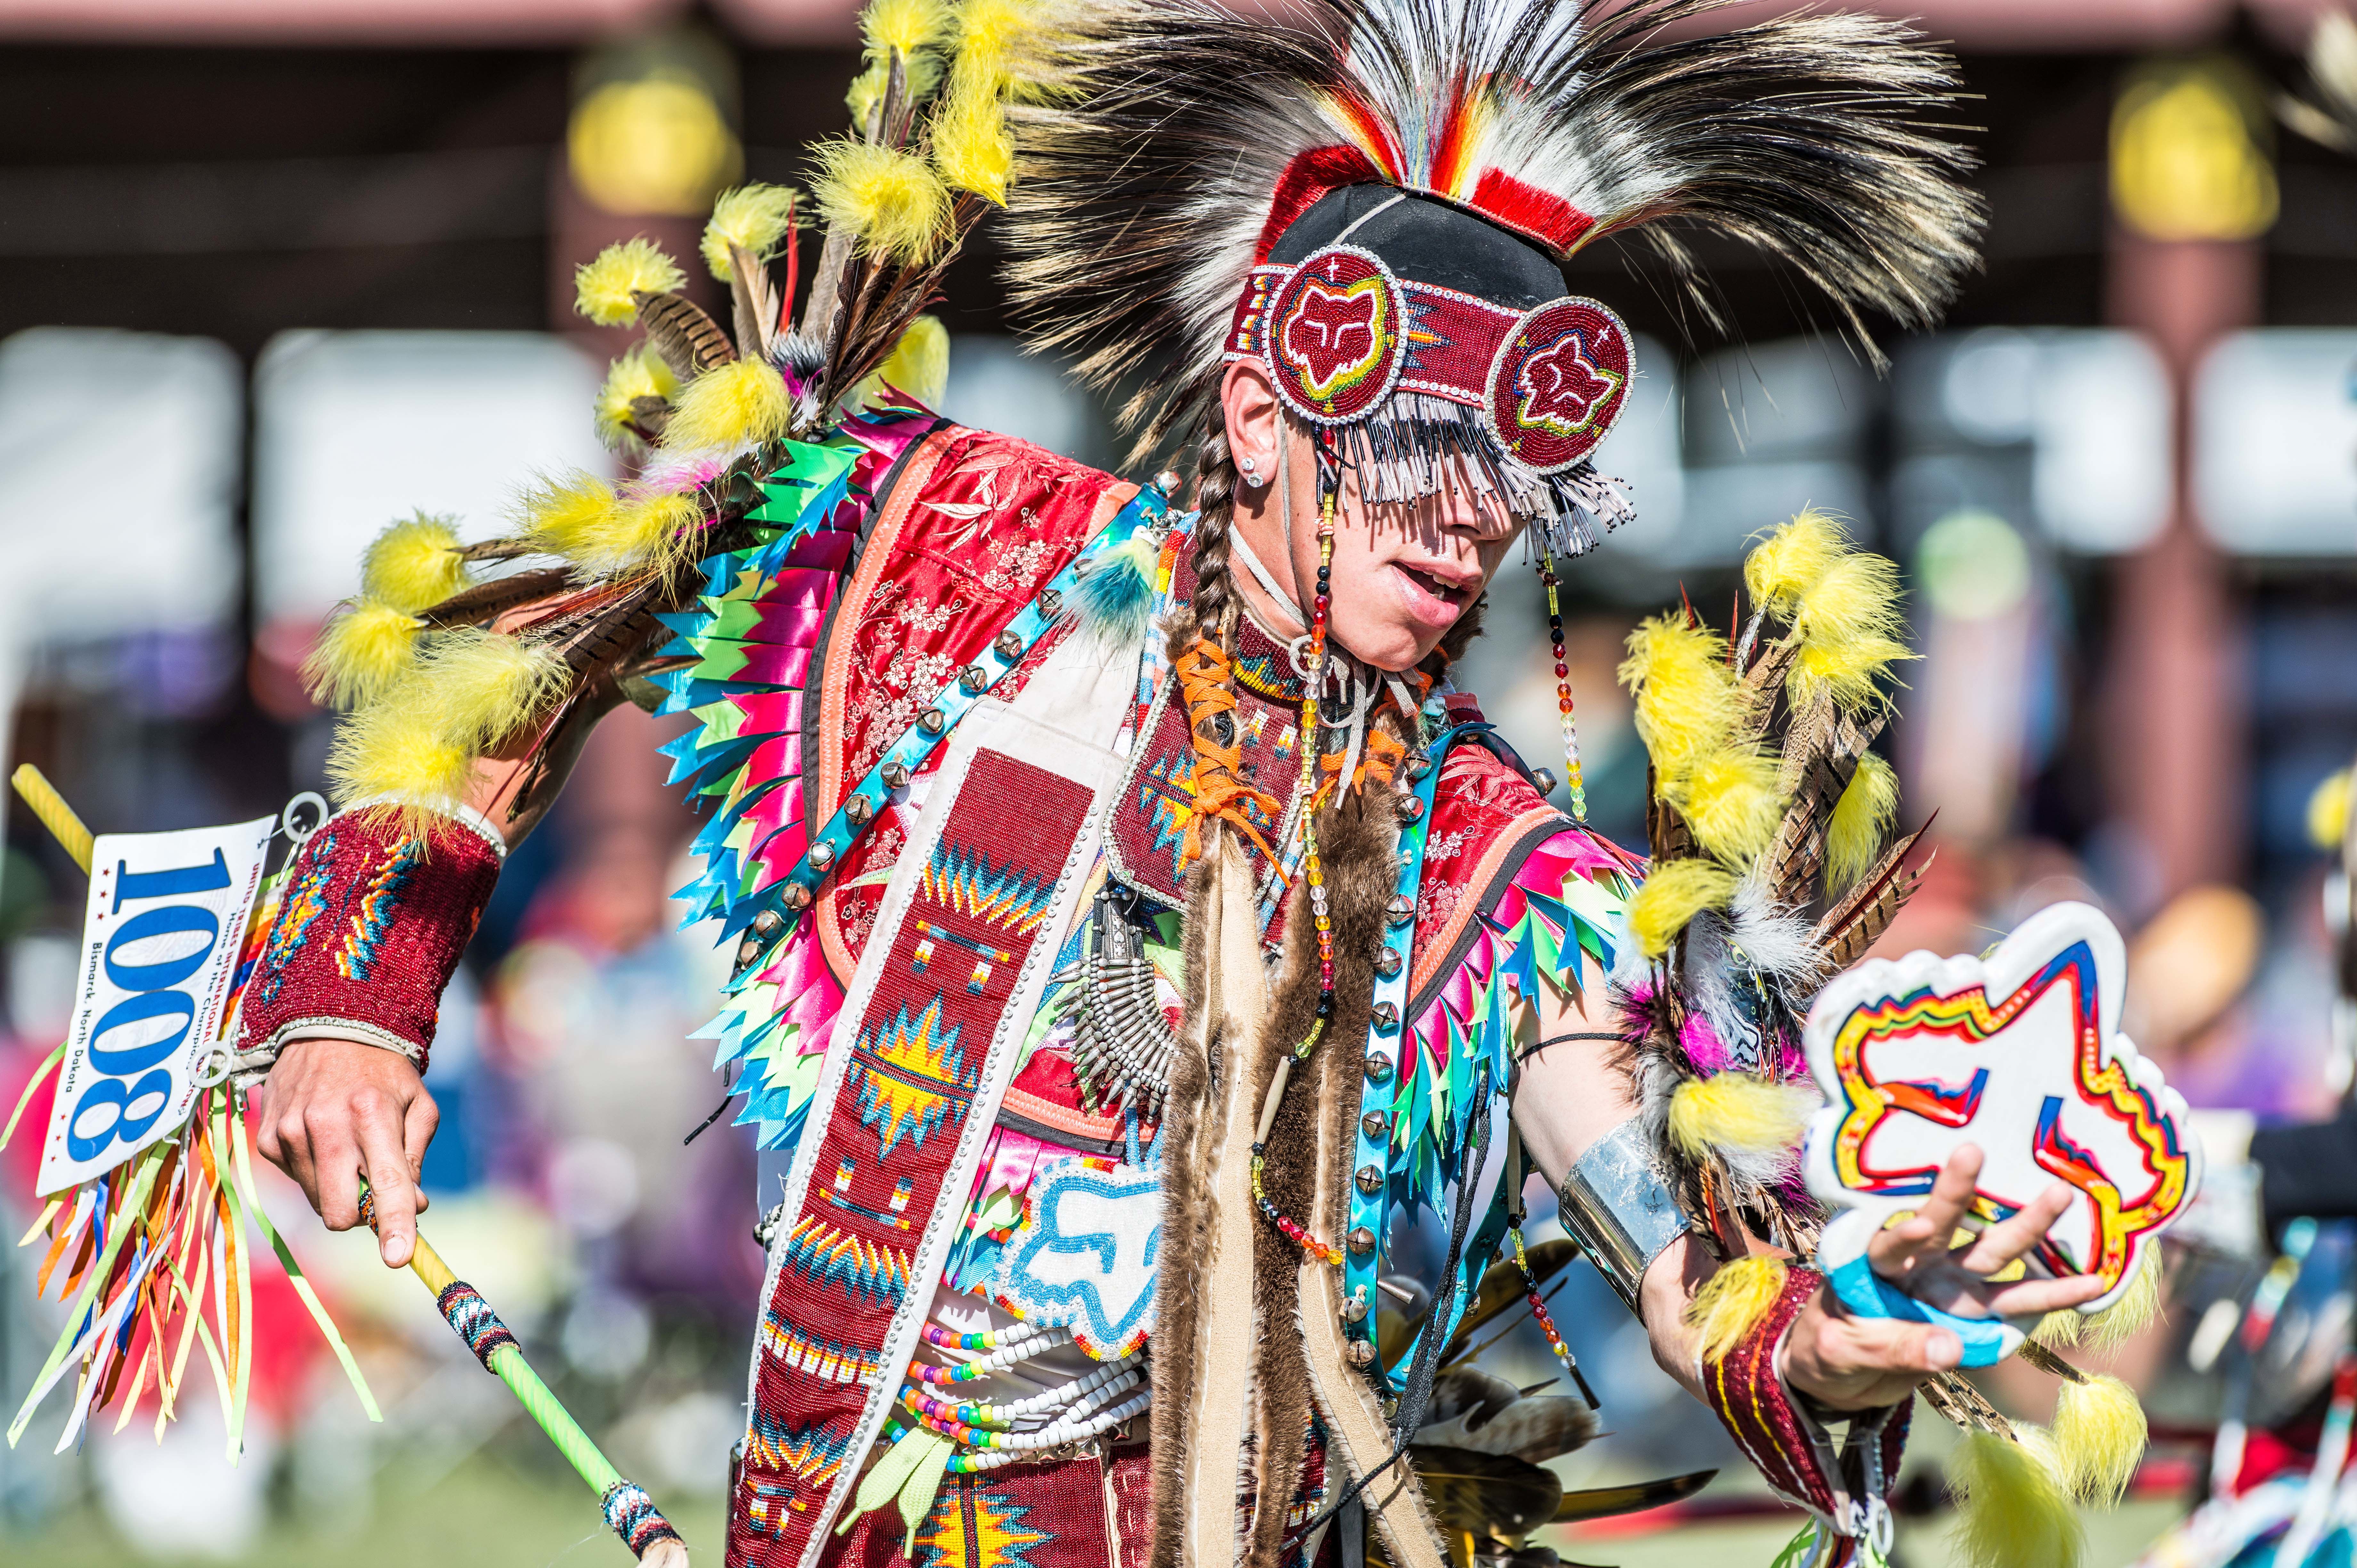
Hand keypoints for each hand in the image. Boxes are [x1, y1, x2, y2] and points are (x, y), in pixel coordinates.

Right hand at [251, 1037, 436, 1268]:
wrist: (328, 1028)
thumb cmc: (383, 1073)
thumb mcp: (418, 1105)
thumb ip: (415, 1158)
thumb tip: (413, 1209)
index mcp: (372, 1115)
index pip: (385, 1184)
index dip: (394, 1226)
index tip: (399, 1258)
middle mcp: (326, 1126)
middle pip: (339, 1212)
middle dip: (361, 1215)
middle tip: (374, 1190)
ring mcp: (290, 1134)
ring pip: (318, 1202)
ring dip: (339, 1189)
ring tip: (349, 1148)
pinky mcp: (268, 1139)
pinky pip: (297, 1180)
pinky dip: (316, 1172)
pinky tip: (323, 1139)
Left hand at [1780, 1143, 2107, 1408]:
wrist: (1840, 1372)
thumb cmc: (1831, 1349)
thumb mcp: (1844, 1352)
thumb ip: (1895, 1347)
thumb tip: (1950, 1349)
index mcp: (1874, 1265)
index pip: (1889, 1242)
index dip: (1904, 1233)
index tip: (1921, 1225)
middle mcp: (1918, 1263)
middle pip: (1945, 1225)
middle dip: (1963, 1192)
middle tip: (1977, 1149)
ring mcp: (1950, 1284)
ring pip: (1992, 1252)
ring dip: (2026, 1227)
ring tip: (2063, 1193)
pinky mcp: (1974, 1312)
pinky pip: (2018, 1302)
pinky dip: (2054, 1295)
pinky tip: (2092, 1282)